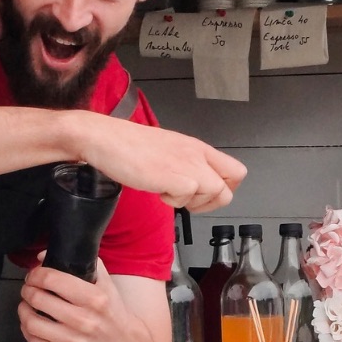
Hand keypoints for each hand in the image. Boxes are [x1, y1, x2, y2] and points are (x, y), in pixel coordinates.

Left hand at [18, 262, 152, 341]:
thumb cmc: (112, 311)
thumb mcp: (106, 283)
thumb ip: (83, 263)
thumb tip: (44, 255)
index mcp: (95, 298)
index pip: (52, 279)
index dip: (36, 274)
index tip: (34, 274)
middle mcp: (84, 320)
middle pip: (39, 299)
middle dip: (28, 289)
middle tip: (28, 287)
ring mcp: (74, 341)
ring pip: (32, 323)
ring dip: (23, 310)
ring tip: (26, 304)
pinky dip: (27, 329)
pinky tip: (31, 322)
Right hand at [73, 116, 244, 211]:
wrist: (106, 139)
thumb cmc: (130, 146)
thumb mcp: (169, 151)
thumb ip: (187, 164)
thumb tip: (195, 186)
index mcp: (198, 148)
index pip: (235, 171)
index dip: (224, 189)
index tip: (203, 194)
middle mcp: (197, 155)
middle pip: (230, 187)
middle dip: (212, 201)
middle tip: (189, 201)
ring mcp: (187, 165)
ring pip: (214, 194)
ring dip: (190, 202)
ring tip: (167, 191)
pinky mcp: (173, 176)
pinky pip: (188, 198)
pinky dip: (172, 202)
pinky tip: (157, 190)